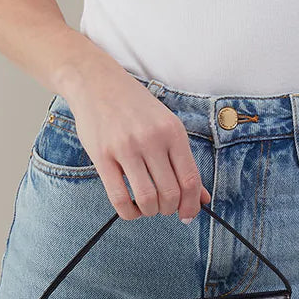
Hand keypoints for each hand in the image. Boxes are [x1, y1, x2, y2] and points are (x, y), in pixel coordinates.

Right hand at [63, 65, 210, 221]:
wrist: (97, 83)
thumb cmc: (135, 106)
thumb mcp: (166, 125)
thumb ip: (183, 161)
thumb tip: (201, 197)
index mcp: (173, 131)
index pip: (190, 179)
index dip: (192, 205)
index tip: (188, 215)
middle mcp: (152, 139)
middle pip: (170, 193)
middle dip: (170, 209)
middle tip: (164, 208)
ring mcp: (126, 148)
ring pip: (147, 198)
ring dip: (150, 211)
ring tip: (148, 206)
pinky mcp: (102, 156)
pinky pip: (119, 198)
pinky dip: (129, 212)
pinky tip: (131, 208)